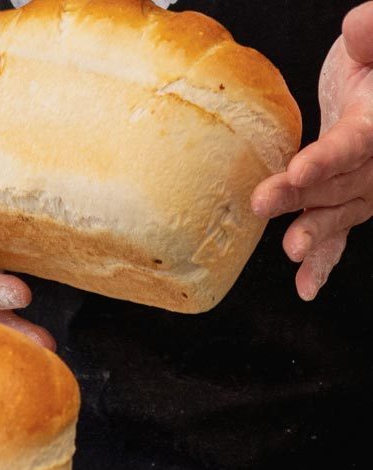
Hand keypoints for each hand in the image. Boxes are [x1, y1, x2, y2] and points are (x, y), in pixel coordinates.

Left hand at [251, 2, 372, 300]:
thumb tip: (358, 26)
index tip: (302, 168)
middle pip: (340, 181)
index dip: (330, 157)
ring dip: (314, 234)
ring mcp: (364, 185)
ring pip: (337, 211)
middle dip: (303, 196)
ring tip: (291, 252)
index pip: (356, 142)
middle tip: (264, 203)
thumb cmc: (371, 60)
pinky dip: (323, 261)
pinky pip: (337, 233)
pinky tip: (306, 286)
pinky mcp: (347, 200)